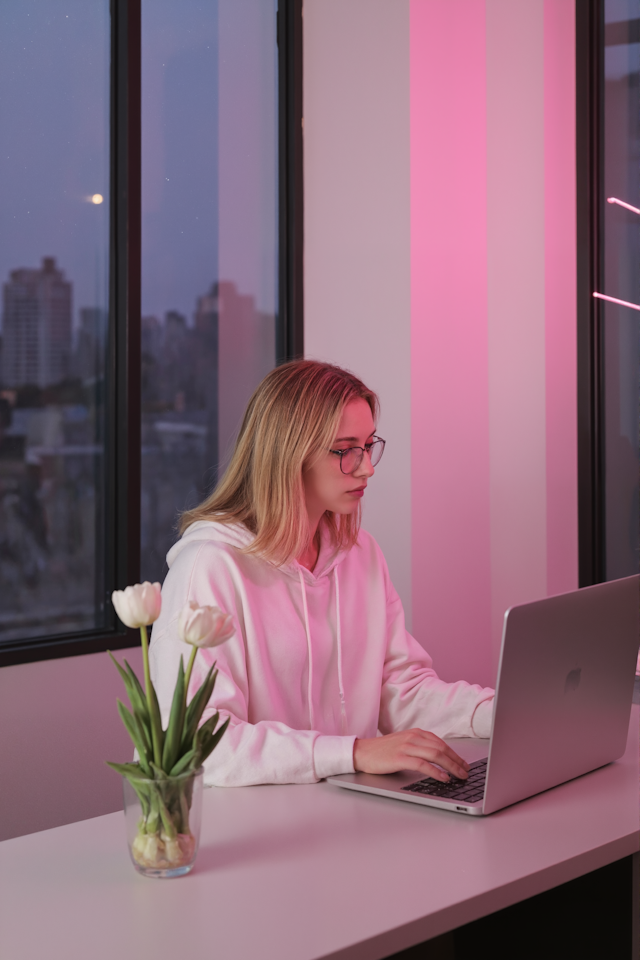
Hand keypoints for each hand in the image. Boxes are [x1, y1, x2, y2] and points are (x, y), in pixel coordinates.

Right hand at [353, 729, 469, 781]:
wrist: (362, 752)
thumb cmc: (383, 750)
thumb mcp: (404, 743)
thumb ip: (420, 746)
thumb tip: (439, 758)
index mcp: (415, 732)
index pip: (441, 743)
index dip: (455, 754)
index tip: (464, 764)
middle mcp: (413, 737)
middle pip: (441, 748)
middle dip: (457, 761)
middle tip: (466, 772)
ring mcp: (406, 747)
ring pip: (435, 755)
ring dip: (451, 767)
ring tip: (459, 776)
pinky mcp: (400, 758)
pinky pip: (423, 764)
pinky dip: (436, 771)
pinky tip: (443, 777)